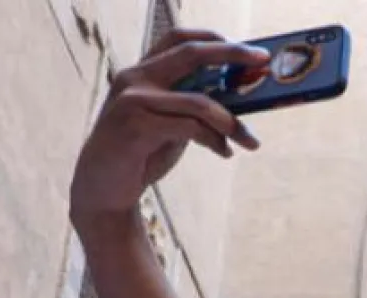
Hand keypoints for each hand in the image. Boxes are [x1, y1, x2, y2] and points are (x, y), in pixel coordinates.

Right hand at [70, 29, 267, 219]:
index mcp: (141, 72)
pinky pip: (190, 128)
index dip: (216, 38)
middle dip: (232, 54)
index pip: (179, 39)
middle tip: (263, 61)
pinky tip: (225, 153)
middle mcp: (133, 78)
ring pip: (199, 101)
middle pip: (191, 53)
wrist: (104, 190)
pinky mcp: (135, 126)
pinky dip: (215, 141)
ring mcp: (132, 100)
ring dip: (232, 122)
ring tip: (250, 141)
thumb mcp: (172, 125)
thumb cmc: (141, 155)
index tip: (251, 50)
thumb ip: (194, 107)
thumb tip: (239, 95)